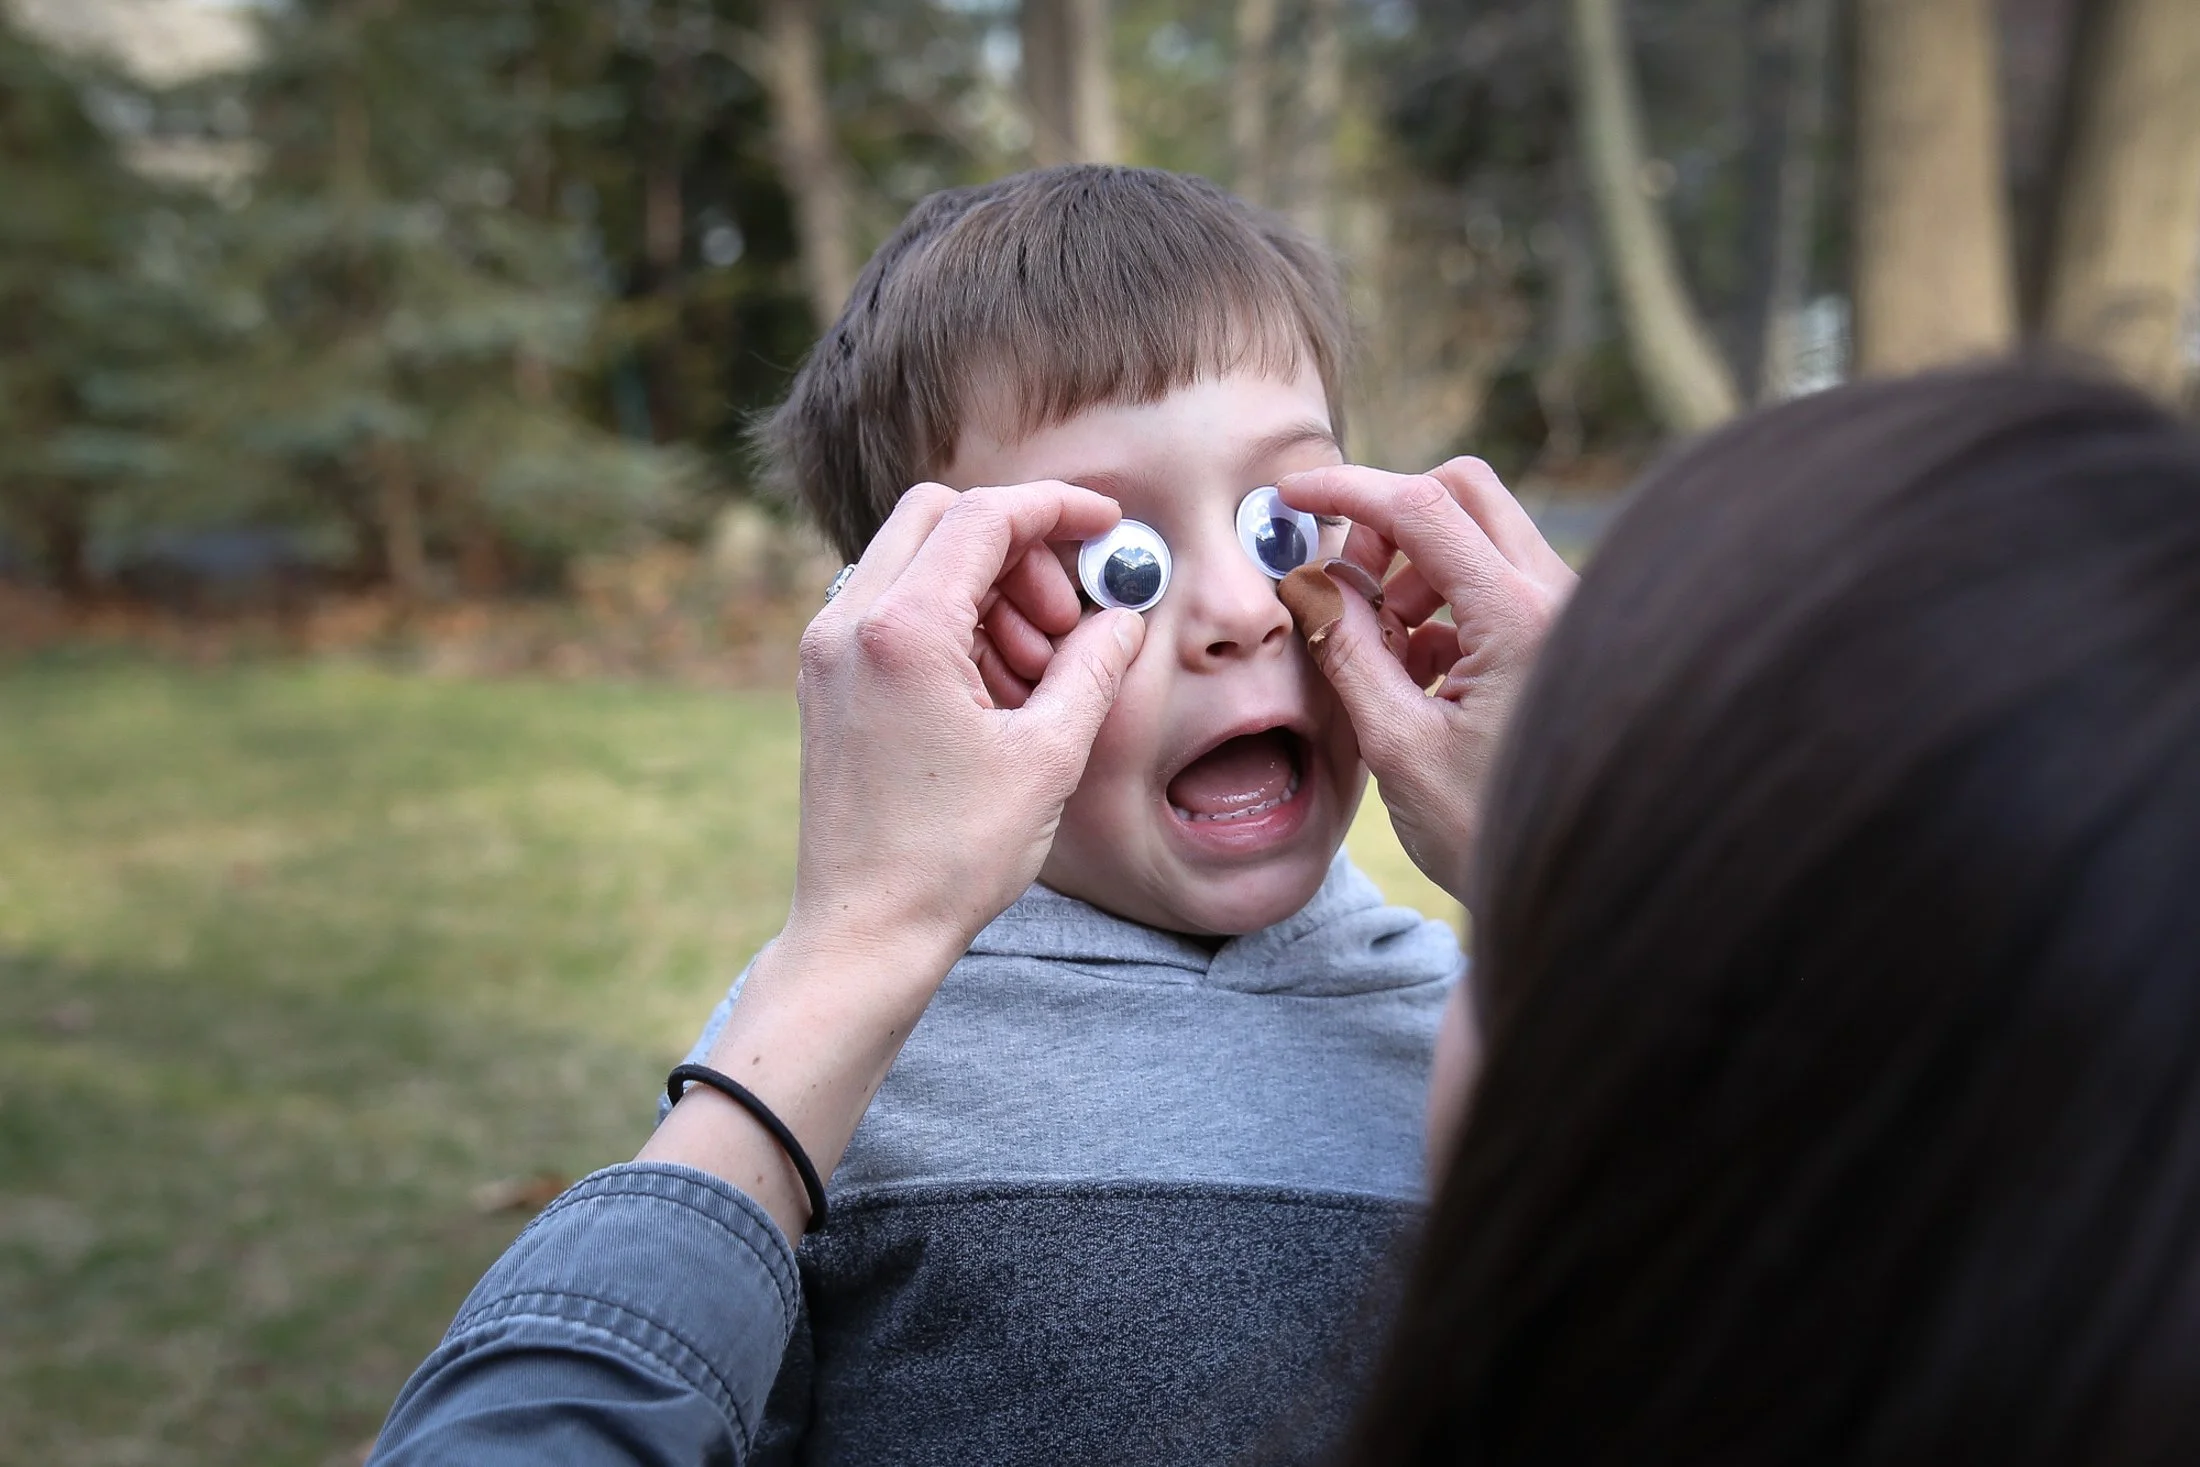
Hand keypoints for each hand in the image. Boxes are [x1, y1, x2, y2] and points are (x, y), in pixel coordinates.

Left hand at [789, 479, 1144, 965]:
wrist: (866, 931)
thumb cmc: (953, 855)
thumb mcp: (1049, 755)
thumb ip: (1093, 668)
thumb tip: (1122, 618)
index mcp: (902, 629)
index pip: (985, 517)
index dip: (1057, 509)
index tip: (1106, 525)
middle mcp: (848, 624)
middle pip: (940, 518)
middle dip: (1017, 550)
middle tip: (1062, 623)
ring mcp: (827, 652)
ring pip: (914, 561)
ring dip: (985, 590)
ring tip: (1034, 673)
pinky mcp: (825, 683)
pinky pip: (891, 610)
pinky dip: (948, 622)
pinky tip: (993, 691)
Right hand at [1277, 457, 1574, 904]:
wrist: (1585, 888)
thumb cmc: (1492, 832)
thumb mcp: (1399, 747)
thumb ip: (1349, 653)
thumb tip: (1310, 585)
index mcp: (1521, 618)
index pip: (1424, 507)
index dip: (1347, 490)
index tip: (1291, 492)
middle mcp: (1559, 598)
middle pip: (1464, 494)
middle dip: (1389, 523)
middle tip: (1348, 586)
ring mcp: (1568, 615)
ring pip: (1481, 536)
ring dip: (1416, 572)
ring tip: (1385, 654)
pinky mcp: (1563, 638)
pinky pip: (1497, 583)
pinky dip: (1445, 605)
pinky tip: (1421, 676)